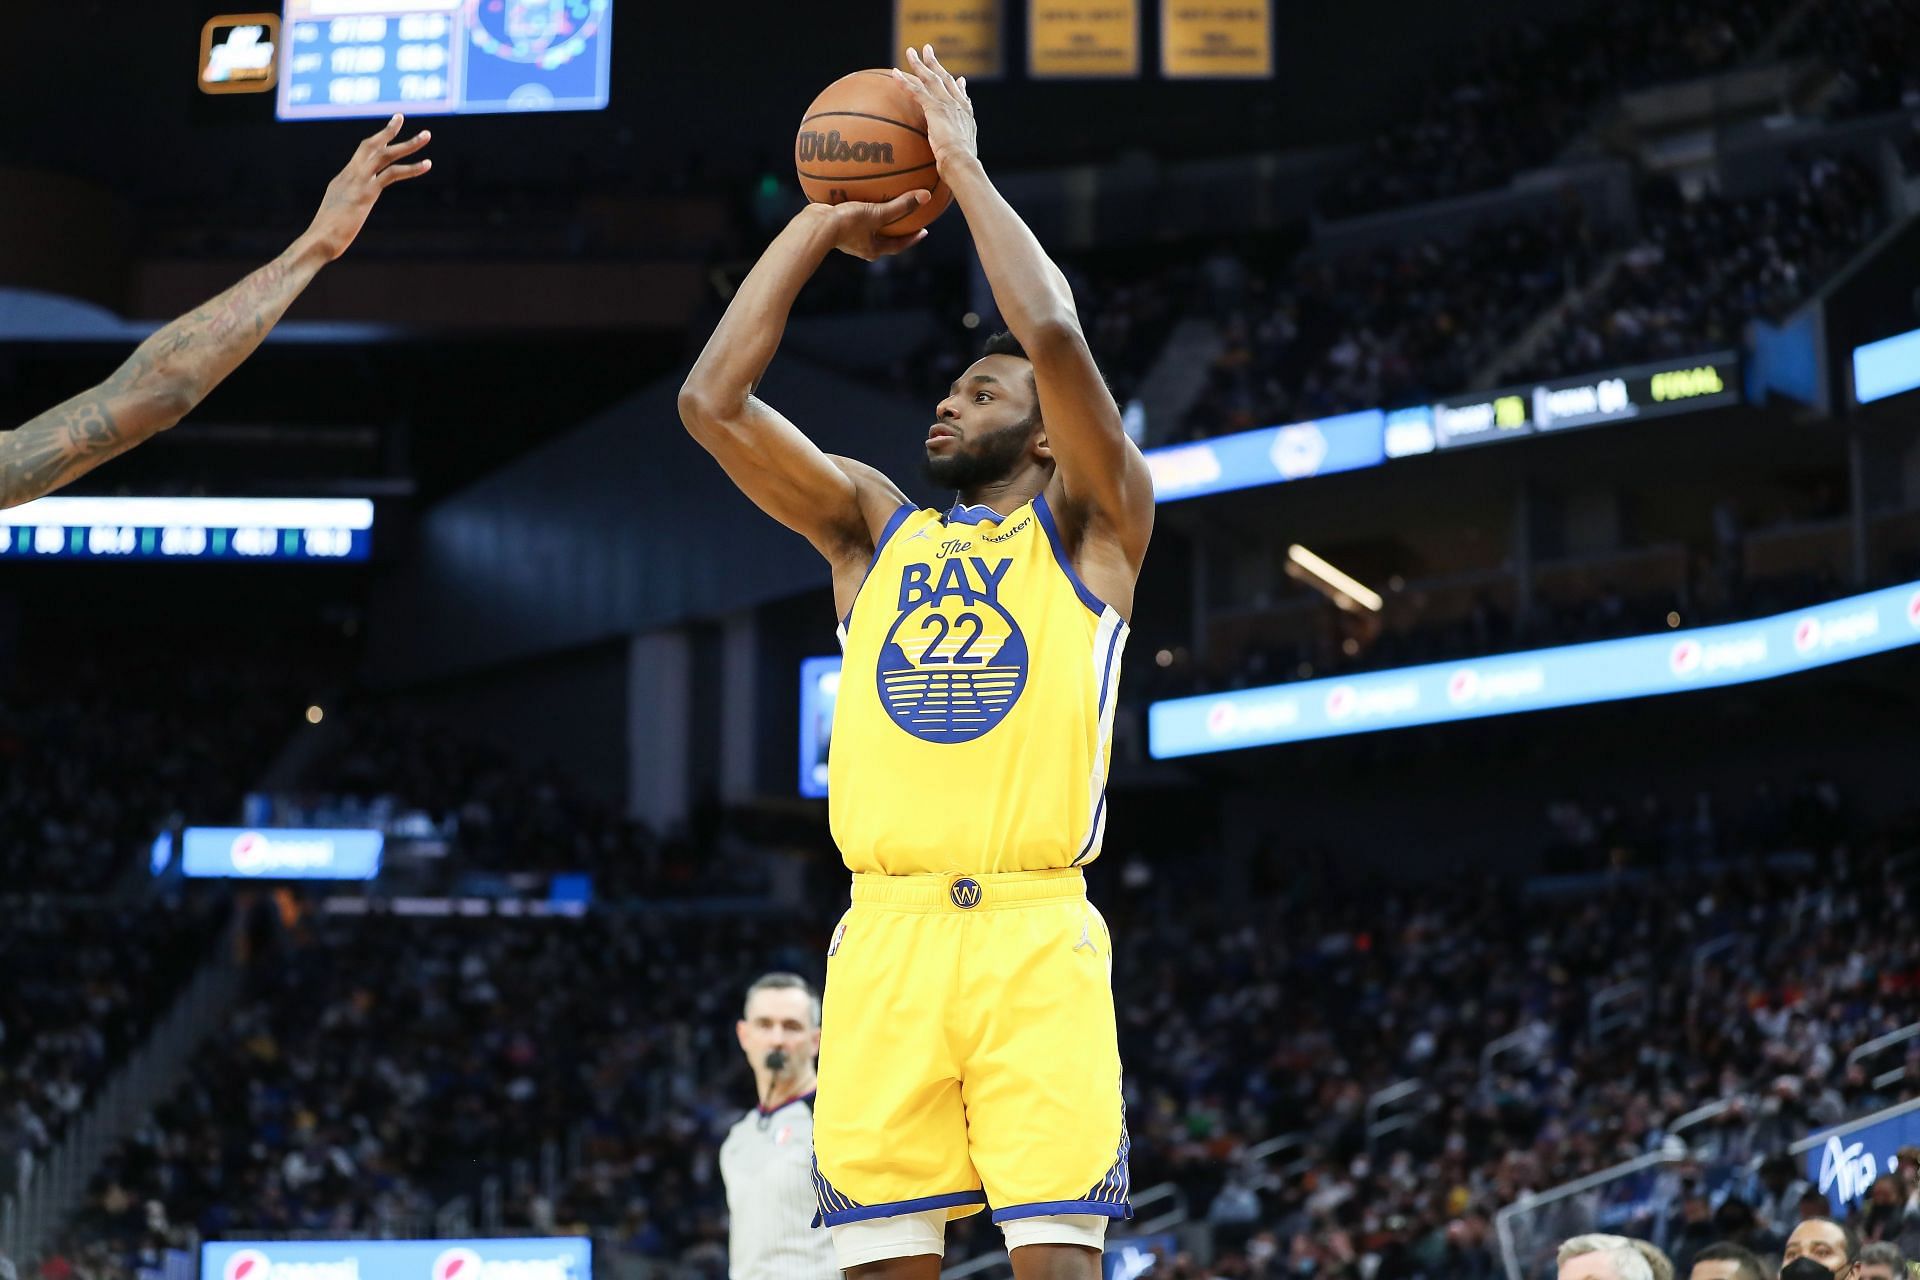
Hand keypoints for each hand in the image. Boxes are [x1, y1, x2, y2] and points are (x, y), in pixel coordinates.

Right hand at [300, 114, 432, 260]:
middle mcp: (349, 175)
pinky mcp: (367, 193)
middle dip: (387, 131)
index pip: (360, 157)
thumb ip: (344, 211)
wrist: (318, 240)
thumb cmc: (325, 236)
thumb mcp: (336, 218)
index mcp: (342, 180)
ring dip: (409, 144)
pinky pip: (392, 174)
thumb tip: (346, 218)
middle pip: (369, 145)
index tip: (385, 134)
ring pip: (385, 154)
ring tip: (427, 135)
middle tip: (400, 116)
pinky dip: (412, 169)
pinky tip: (427, 164)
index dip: (374, 144)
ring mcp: (358, 182)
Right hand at [813, 191, 930, 259]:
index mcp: (873, 249)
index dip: (913, 238)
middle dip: (896, 228)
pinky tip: (860, 192)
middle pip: (885, 237)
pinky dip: (860, 206)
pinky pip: (854, 215)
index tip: (923, 231)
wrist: (815, 226)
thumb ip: (901, 206)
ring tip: (884, 203)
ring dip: (877, 218)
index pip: (899, 245)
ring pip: (868, 227)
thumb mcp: (877, 213)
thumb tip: (926, 196)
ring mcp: (848, 238)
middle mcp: (862, 246)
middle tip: (908, 218)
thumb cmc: (847, 224)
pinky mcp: (837, 226)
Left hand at [894, 45, 976, 170]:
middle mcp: (958, 105)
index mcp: (966, 114)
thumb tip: (958, 155)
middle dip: (935, 63)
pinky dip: (905, 82)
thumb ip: (960, 147)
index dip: (957, 85)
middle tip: (927, 49)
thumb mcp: (964, 153)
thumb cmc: (962, 165)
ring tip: (909, 52)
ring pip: (930, 79)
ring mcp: (947, 104)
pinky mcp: (935, 109)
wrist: (962, 162)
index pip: (960, 95)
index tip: (958, 79)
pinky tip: (894, 74)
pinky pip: (917, 92)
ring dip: (919, 64)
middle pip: (944, 78)